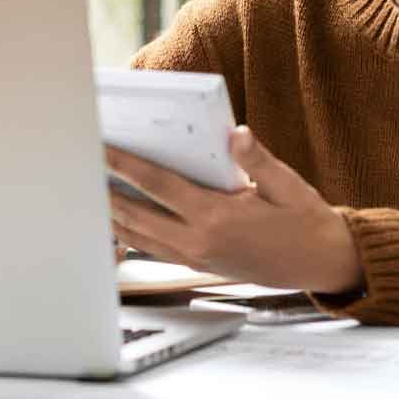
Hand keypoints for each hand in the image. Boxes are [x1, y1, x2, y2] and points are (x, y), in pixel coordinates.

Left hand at [105, 126, 362, 294]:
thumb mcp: (287, 184)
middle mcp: (199, 241)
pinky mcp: (195, 264)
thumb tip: (236, 134)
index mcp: (218, 217)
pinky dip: (127, 233)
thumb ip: (256, 160)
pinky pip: (150, 248)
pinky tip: (114, 216)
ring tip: (88, 188)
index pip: (159, 185)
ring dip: (110, 213)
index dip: (126, 165)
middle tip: (80, 164)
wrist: (319, 263)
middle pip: (135, 214)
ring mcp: (194, 257)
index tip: (101, 147)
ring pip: (136, 236)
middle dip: (105, 188)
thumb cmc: (304, 220)